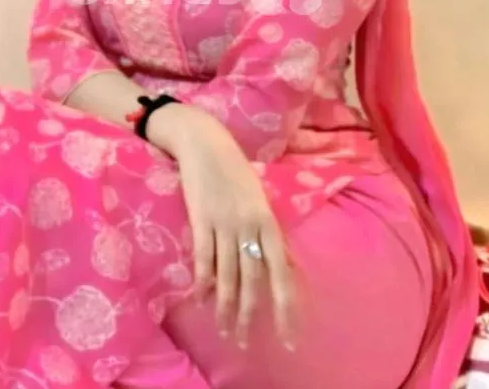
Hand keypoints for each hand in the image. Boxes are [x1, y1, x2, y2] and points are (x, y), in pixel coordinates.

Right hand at [149, 104, 298, 351]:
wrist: (206, 144)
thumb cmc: (236, 171)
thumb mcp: (260, 199)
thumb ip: (268, 233)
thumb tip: (283, 266)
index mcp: (269, 222)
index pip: (282, 272)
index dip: (286, 306)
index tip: (288, 335)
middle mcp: (249, 226)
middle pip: (253, 280)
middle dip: (252, 315)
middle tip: (247, 345)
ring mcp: (224, 223)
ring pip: (227, 275)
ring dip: (226, 307)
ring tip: (225, 332)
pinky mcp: (200, 219)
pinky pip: (202, 258)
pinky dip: (202, 281)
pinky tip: (201, 300)